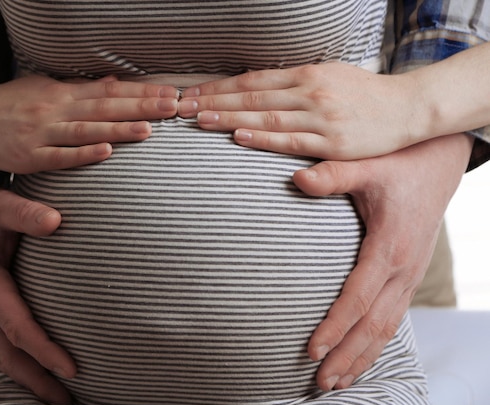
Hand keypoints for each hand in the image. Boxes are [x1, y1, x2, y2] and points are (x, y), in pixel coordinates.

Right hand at [0, 75, 178, 172]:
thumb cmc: (10, 103)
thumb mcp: (45, 88)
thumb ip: (79, 90)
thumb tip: (113, 84)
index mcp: (61, 93)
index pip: (108, 91)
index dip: (140, 92)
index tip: (168, 93)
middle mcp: (55, 110)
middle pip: (104, 108)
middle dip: (140, 107)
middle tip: (172, 106)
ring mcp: (42, 133)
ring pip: (86, 130)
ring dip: (119, 129)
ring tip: (149, 130)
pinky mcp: (29, 157)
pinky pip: (60, 156)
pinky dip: (83, 153)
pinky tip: (106, 152)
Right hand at [0, 156, 74, 404]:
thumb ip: (25, 213)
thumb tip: (57, 221)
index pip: (17, 327)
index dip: (45, 350)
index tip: (73, 368)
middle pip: (7, 354)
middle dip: (37, 381)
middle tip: (69, 402)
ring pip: (1, 352)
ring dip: (29, 376)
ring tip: (59, 395)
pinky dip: (20, 359)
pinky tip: (39, 365)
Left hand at [178, 64, 427, 159]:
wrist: (408, 108)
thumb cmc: (364, 94)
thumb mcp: (329, 75)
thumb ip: (293, 83)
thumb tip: (257, 88)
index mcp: (307, 74)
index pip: (252, 80)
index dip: (219, 86)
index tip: (193, 91)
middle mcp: (310, 92)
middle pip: (251, 96)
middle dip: (213, 100)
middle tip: (182, 106)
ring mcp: (320, 118)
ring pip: (265, 116)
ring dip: (228, 118)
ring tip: (199, 119)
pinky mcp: (332, 144)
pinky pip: (290, 140)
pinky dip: (262, 138)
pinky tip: (238, 136)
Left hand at [293, 133, 472, 390]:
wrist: (438, 163)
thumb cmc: (399, 165)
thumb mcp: (367, 166)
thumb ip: (333, 175)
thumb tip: (297, 178)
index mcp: (390, 248)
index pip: (357, 298)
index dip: (334, 326)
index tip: (311, 349)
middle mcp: (403, 269)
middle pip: (373, 326)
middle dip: (346, 356)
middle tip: (319, 383)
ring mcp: (409, 276)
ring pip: (387, 329)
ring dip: (361, 358)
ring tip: (335, 383)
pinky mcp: (409, 276)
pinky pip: (394, 318)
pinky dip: (376, 343)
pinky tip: (359, 357)